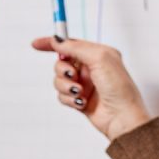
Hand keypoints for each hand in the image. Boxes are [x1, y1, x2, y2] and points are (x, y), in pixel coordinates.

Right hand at [31, 37, 151, 141]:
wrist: (122, 117)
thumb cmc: (119, 88)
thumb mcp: (100, 58)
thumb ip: (76, 47)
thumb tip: (58, 40)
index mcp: (98, 54)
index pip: (71, 44)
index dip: (53, 44)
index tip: (37, 44)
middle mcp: (91, 68)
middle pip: (61, 63)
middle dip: (63, 70)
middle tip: (72, 75)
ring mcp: (85, 84)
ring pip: (59, 80)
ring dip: (66, 86)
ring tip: (79, 92)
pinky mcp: (79, 99)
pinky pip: (61, 95)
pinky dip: (69, 99)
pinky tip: (81, 102)